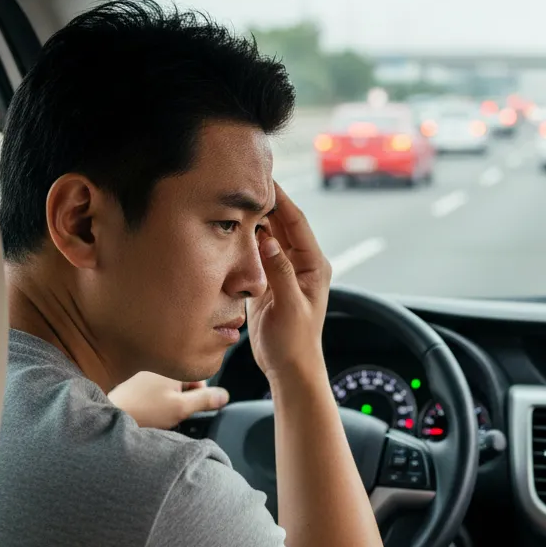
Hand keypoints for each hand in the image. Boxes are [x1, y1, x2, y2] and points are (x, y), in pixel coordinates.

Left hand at [108, 372, 228, 429]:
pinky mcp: (136, 380)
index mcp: (173, 366)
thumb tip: (224, 396)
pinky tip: (149, 410)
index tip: (188, 407)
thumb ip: (205, 400)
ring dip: (170, 399)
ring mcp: (146, 371)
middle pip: (185, 381)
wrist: (111, 415)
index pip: (199, 376)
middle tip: (172, 412)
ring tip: (158, 412)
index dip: (198, 395)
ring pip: (170, 386)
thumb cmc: (144, 411)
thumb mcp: (181, 408)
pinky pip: (156, 388)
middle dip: (183, 398)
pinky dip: (157, 399)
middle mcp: (160, 364)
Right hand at [246, 181, 331, 381]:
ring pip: (268, 237)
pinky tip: (232, 228)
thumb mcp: (289, 305)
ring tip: (235, 199)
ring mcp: (283, 271)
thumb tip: (266, 238)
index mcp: (314, 265)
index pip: (297, 223)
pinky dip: (246, 241)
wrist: (289, 368)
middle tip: (244, 182)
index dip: (282, 199)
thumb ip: (278, 271)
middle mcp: (300, 263)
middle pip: (282, 225)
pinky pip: (256, 254)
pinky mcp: (268, 282)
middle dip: (266, 204)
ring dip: (255, 221)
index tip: (265, 178)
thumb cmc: (296, 342)